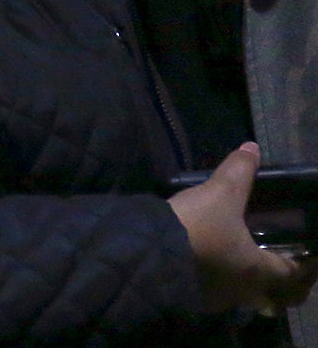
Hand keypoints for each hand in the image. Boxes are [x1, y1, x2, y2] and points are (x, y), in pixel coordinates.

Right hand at [170, 143, 317, 313]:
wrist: (146, 254)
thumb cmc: (196, 228)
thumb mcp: (220, 193)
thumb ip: (238, 172)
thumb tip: (252, 148)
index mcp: (259, 270)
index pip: (294, 272)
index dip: (306, 262)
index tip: (309, 252)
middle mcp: (243, 291)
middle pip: (276, 295)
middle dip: (282, 282)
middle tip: (279, 260)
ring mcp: (217, 298)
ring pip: (246, 295)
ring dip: (251, 281)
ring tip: (245, 259)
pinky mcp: (192, 297)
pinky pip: (219, 292)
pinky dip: (224, 281)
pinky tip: (213, 263)